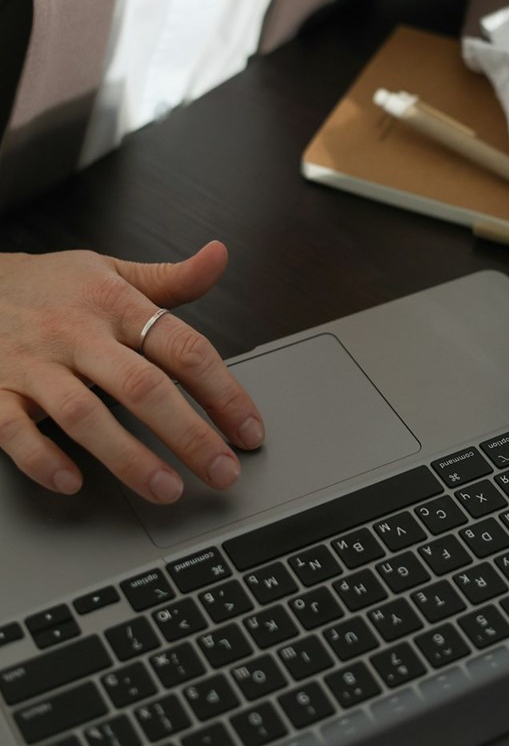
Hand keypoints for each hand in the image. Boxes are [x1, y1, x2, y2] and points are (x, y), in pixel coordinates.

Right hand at [0, 241, 262, 501]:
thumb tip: (219, 256)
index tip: (248, 430)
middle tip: (223, 472)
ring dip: (128, 458)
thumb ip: (170, 278)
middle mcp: (77, 333)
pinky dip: (43, 459)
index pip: (181, 347)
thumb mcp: (110, 272)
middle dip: (189, 434)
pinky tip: (73, 482)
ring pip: (84, 414)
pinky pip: (14, 430)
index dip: (222, 391)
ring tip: (167, 490)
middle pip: (141, 386)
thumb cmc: (50, 286)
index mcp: (114, 303)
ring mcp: (33, 364)